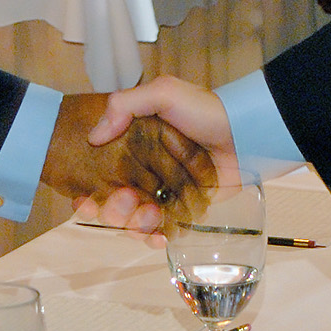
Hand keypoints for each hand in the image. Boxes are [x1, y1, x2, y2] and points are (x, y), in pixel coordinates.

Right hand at [78, 75, 238, 232]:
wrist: (246, 135)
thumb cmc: (206, 111)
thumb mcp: (164, 93)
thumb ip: (124, 105)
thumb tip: (93, 137)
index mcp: (133, 144)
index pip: (99, 172)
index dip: (87, 191)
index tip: (84, 200)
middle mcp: (143, 171)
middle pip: (112, 202)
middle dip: (112, 210)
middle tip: (126, 201)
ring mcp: (162, 193)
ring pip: (133, 220)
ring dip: (133, 224)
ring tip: (149, 215)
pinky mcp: (183, 210)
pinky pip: (160, 231)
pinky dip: (154, 237)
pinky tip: (158, 235)